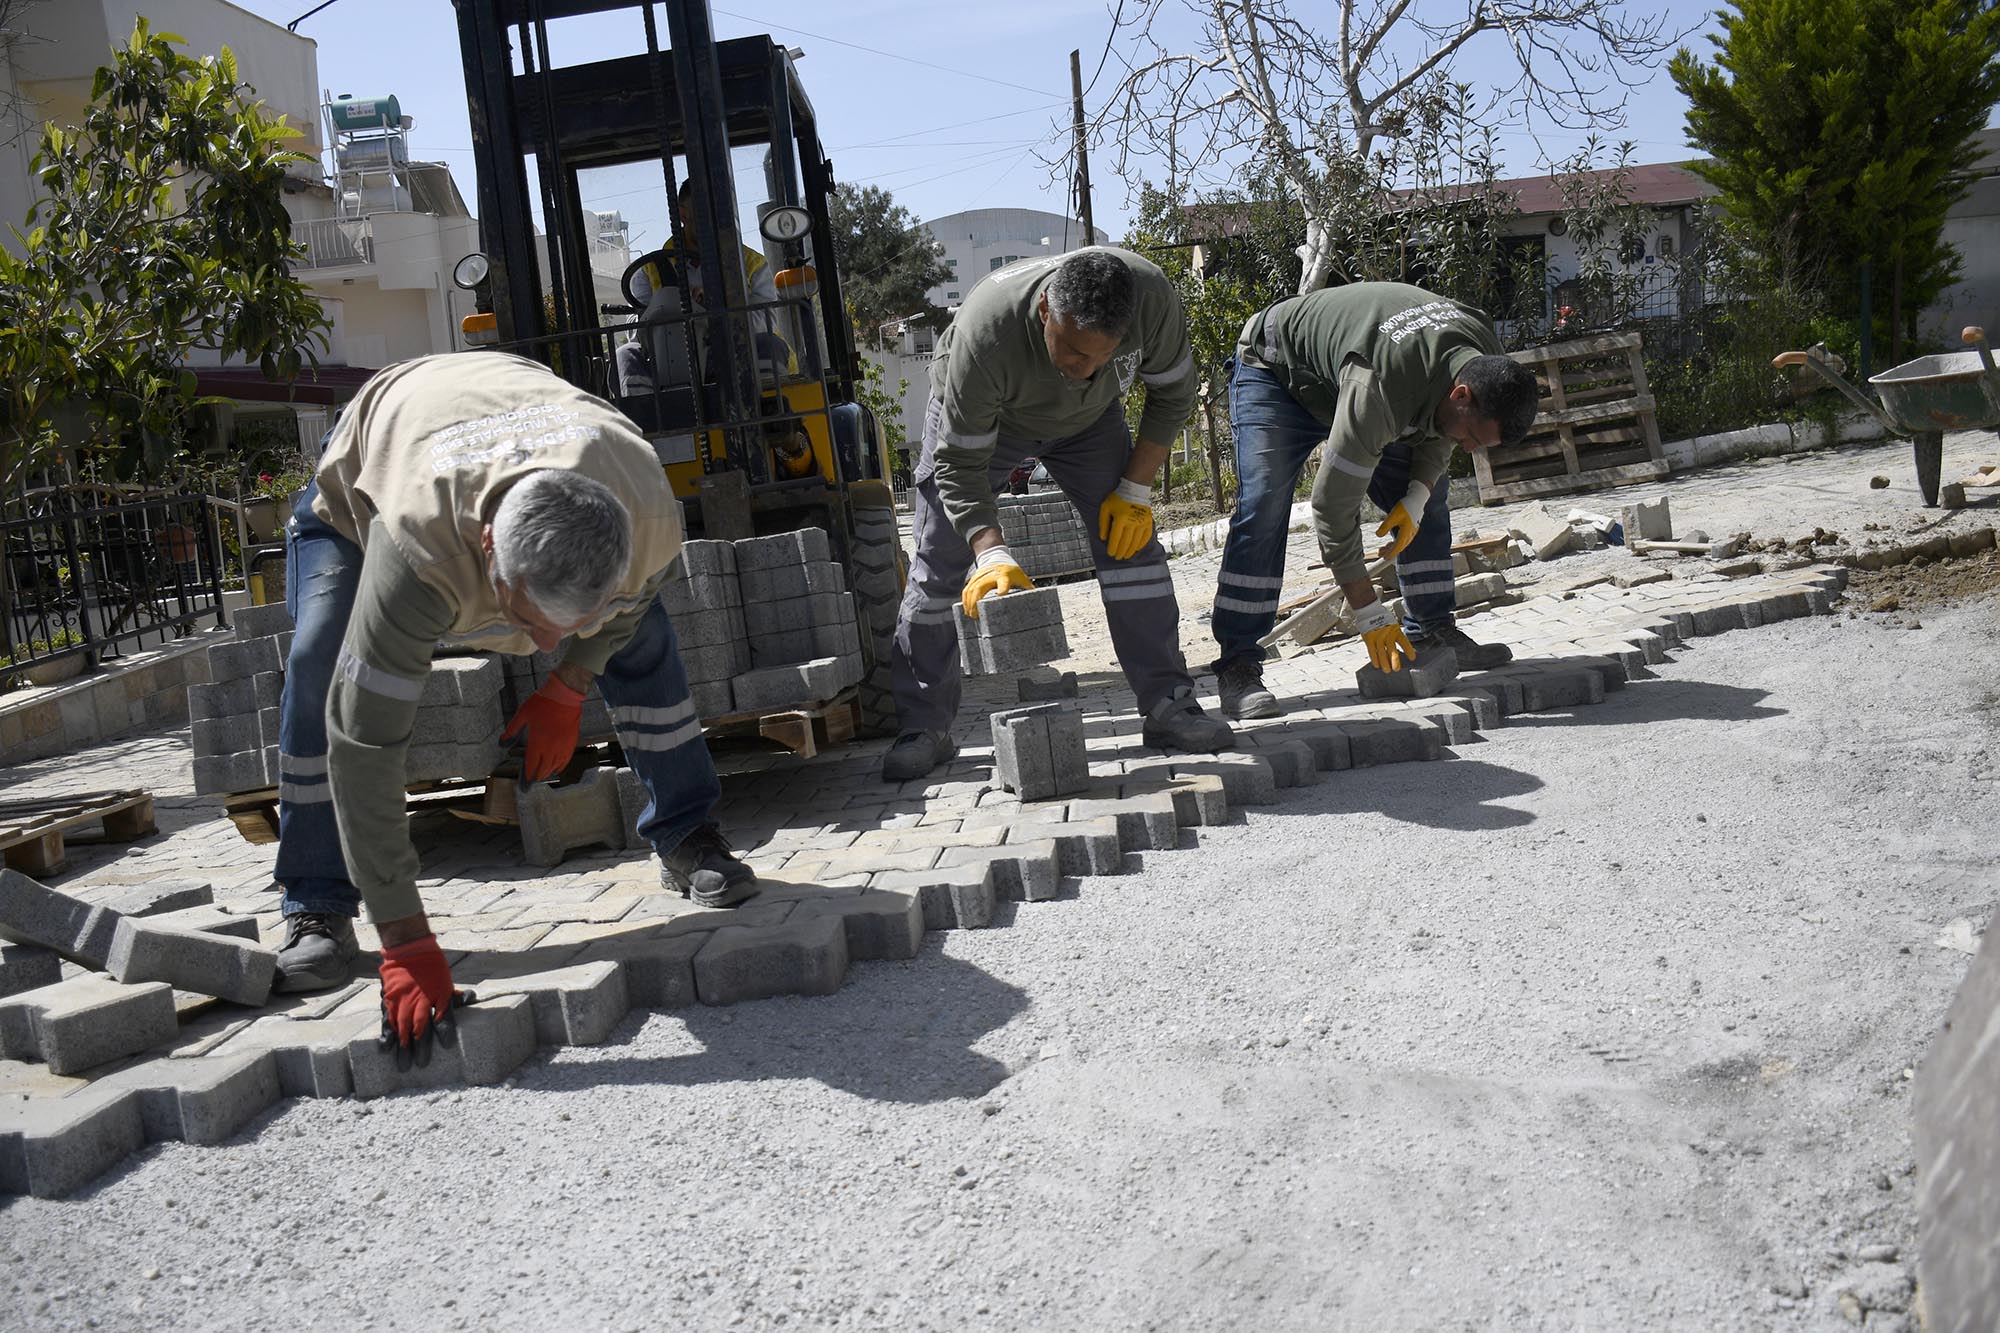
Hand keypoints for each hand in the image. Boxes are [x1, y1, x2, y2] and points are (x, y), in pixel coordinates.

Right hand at [377, 934, 468, 1064]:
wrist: (408, 949)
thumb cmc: (431, 966)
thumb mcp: (446, 980)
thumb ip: (455, 995)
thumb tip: (471, 998)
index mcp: (439, 994)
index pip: (443, 1016)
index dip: (445, 1031)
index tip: (446, 1045)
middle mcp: (420, 999)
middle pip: (420, 1027)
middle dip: (420, 1048)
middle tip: (420, 1065)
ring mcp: (403, 1000)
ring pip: (402, 1027)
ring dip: (403, 1046)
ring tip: (403, 1064)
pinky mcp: (389, 999)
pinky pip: (387, 1019)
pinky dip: (387, 1034)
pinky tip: (386, 1047)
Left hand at [501, 675, 586, 781]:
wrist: (565, 695)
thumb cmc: (542, 703)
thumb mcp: (522, 714)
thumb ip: (512, 730)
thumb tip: (502, 743)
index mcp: (537, 742)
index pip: (531, 765)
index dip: (527, 776)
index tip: (524, 785)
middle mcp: (550, 748)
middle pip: (543, 769)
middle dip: (536, 776)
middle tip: (531, 780)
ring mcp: (562, 746)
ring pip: (555, 767)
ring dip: (547, 773)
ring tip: (542, 775)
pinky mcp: (571, 743)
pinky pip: (566, 761)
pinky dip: (560, 767)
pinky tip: (556, 769)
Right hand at [961, 546, 1033, 616]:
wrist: (996, 556)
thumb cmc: (1011, 572)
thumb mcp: (1021, 578)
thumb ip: (1028, 589)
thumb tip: (1041, 603)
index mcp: (1005, 574)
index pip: (1004, 581)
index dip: (1002, 588)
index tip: (1000, 595)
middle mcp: (991, 574)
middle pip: (981, 587)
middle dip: (977, 602)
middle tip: (977, 616)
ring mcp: (980, 575)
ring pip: (971, 589)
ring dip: (970, 603)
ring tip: (971, 615)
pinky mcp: (974, 578)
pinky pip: (967, 589)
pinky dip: (965, 600)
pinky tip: (966, 609)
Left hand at [1098, 479, 1154, 560]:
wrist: (1135, 488)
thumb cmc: (1118, 498)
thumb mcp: (1105, 507)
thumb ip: (1103, 523)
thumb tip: (1103, 538)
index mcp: (1120, 518)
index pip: (1116, 538)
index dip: (1113, 548)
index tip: (1110, 554)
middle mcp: (1132, 522)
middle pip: (1126, 542)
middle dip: (1121, 552)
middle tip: (1117, 558)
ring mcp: (1142, 522)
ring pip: (1136, 541)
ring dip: (1130, 551)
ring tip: (1125, 556)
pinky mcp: (1148, 522)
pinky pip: (1146, 537)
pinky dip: (1141, 545)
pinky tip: (1136, 549)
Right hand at [1354, 599, 1413, 672]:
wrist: (1370, 611)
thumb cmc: (1382, 620)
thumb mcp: (1393, 625)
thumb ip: (1396, 635)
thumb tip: (1403, 647)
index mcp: (1395, 630)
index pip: (1403, 641)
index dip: (1408, 650)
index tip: (1413, 658)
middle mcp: (1387, 634)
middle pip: (1392, 649)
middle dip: (1395, 660)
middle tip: (1397, 669)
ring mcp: (1377, 637)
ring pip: (1382, 652)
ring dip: (1384, 662)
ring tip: (1387, 670)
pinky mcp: (1369, 638)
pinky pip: (1372, 650)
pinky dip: (1374, 658)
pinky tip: (1377, 665)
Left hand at [1374, 481, 1430, 561]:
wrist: (1417, 498)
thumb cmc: (1406, 506)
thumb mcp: (1393, 515)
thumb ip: (1385, 526)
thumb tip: (1378, 535)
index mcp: (1406, 532)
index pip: (1398, 546)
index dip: (1391, 552)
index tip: (1385, 557)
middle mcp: (1410, 533)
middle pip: (1400, 546)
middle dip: (1391, 551)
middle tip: (1381, 555)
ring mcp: (1412, 531)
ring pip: (1402, 543)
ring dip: (1393, 547)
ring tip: (1383, 549)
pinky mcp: (1411, 528)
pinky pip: (1404, 538)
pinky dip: (1396, 542)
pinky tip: (1390, 542)